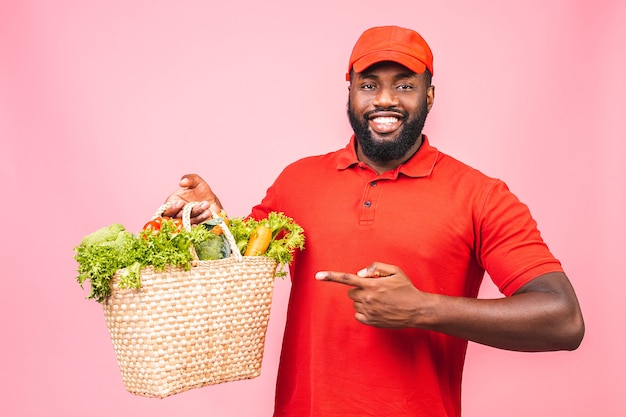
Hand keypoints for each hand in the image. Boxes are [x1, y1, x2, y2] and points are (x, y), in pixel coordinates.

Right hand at [162, 174, 223, 223]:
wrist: (212, 201)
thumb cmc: (200, 191)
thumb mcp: (197, 181)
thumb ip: (190, 179)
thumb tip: (182, 182)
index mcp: (172, 204)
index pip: (167, 210)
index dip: (173, 208)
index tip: (181, 202)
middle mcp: (178, 215)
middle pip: (180, 217)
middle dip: (191, 211)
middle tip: (203, 205)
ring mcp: (187, 222)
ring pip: (190, 222)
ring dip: (199, 217)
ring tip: (208, 210)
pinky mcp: (196, 226)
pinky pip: (197, 228)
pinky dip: (201, 225)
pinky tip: (207, 221)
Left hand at [315, 262, 429, 327]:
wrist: (417, 310)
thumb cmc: (406, 288)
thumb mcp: (395, 271)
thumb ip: (376, 268)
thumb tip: (360, 274)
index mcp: (372, 285)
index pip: (347, 279)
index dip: (331, 276)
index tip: (317, 276)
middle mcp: (368, 298)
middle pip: (351, 292)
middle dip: (360, 289)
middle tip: (375, 290)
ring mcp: (368, 311)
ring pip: (355, 303)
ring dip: (363, 300)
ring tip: (380, 300)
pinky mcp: (370, 321)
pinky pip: (358, 315)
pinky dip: (364, 311)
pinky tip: (378, 309)